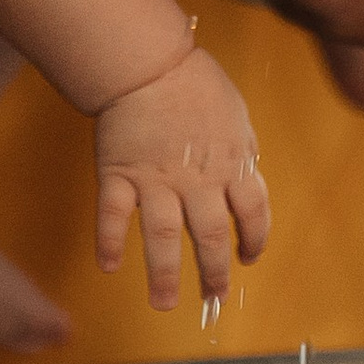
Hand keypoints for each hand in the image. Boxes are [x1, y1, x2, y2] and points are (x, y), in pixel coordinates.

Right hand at [96, 46, 270, 309]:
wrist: (148, 61)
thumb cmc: (195, 83)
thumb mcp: (235, 115)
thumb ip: (242, 152)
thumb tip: (249, 179)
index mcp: (232, 164)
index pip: (253, 214)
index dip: (255, 240)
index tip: (247, 258)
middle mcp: (197, 180)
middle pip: (211, 237)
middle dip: (213, 273)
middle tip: (212, 297)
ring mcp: (156, 180)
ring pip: (164, 237)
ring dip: (164, 274)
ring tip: (164, 303)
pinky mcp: (119, 173)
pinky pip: (113, 215)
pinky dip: (109, 242)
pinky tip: (109, 266)